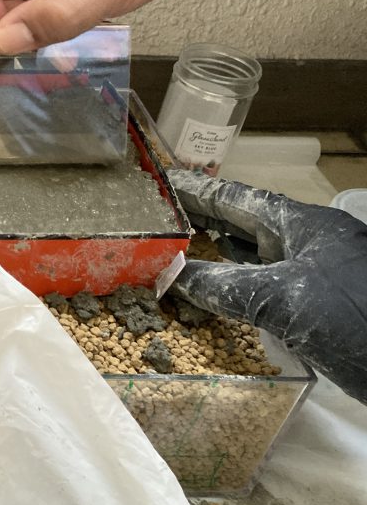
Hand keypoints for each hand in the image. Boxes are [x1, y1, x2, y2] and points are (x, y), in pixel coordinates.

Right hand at [168, 169, 366, 404]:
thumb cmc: (357, 320)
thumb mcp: (285, 302)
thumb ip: (226, 287)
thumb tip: (172, 278)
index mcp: (303, 225)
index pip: (238, 198)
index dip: (198, 190)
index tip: (160, 183)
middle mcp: (309, 244)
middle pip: (246, 224)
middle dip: (203, 220)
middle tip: (158, 220)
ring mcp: (318, 276)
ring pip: (257, 256)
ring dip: (218, 254)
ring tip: (177, 250)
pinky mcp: (323, 307)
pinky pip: (267, 286)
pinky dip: (237, 286)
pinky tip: (219, 293)